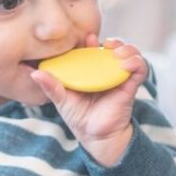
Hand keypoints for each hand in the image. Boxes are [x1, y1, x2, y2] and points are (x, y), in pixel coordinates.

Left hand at [31, 35, 147, 165]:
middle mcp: (106, 71)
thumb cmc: (78, 117)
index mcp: (90, 70)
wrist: (95, 137)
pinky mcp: (130, 86)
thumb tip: (35, 73)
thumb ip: (51, 86)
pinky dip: (137, 62)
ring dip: (127, 48)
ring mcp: (119, 77)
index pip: (93, 49)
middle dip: (114, 41)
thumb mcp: (62, 100)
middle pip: (115, 47)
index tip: (88, 38)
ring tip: (117, 52)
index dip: (91, 41)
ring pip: (130, 53)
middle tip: (106, 43)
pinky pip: (140, 69)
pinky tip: (127, 64)